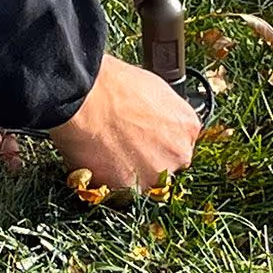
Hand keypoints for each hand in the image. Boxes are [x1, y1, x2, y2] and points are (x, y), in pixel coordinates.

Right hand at [47, 52, 201, 192]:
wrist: (85, 97)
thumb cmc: (112, 84)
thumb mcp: (153, 87)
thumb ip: (164, 112)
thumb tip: (156, 119)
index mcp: (187, 126)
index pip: (180, 141)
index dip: (158, 138)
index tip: (143, 135)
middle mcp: (178, 154)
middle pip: (166, 163)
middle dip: (147, 157)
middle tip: (122, 142)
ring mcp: (155, 174)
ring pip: (144, 179)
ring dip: (129, 170)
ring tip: (106, 148)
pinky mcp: (130, 188)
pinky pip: (120, 188)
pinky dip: (108, 177)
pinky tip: (96, 156)